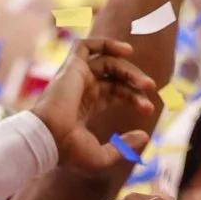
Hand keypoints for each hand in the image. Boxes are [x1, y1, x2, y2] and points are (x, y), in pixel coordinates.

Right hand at [33, 37, 157, 176]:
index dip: (134, 98)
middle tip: (151, 90)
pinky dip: (106, 43)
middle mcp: (80, 89)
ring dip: (129, 68)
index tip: (149, 109)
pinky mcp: (71, 67)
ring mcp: (75, 77)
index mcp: (85, 106)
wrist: (49, 140)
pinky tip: (127, 51)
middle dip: (135, 82)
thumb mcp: (103, 156)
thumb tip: (145, 136)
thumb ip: (124, 147)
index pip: (114, 92)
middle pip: (114, 77)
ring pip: (107, 62)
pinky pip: (87, 45)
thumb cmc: (69, 152)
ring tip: (146, 83)